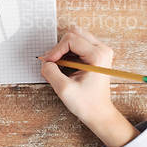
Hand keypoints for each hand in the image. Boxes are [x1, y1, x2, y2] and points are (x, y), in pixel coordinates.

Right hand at [41, 25, 139, 146]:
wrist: (99, 113)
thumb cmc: (87, 104)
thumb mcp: (64, 89)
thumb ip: (50, 72)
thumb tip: (45, 63)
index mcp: (98, 55)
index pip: (70, 39)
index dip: (55, 50)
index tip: (48, 64)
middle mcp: (102, 49)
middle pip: (74, 33)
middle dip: (59, 47)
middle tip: (52, 64)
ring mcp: (100, 51)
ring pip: (75, 38)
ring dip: (62, 51)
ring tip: (56, 68)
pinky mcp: (95, 55)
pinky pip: (77, 46)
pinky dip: (66, 55)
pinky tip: (62, 69)